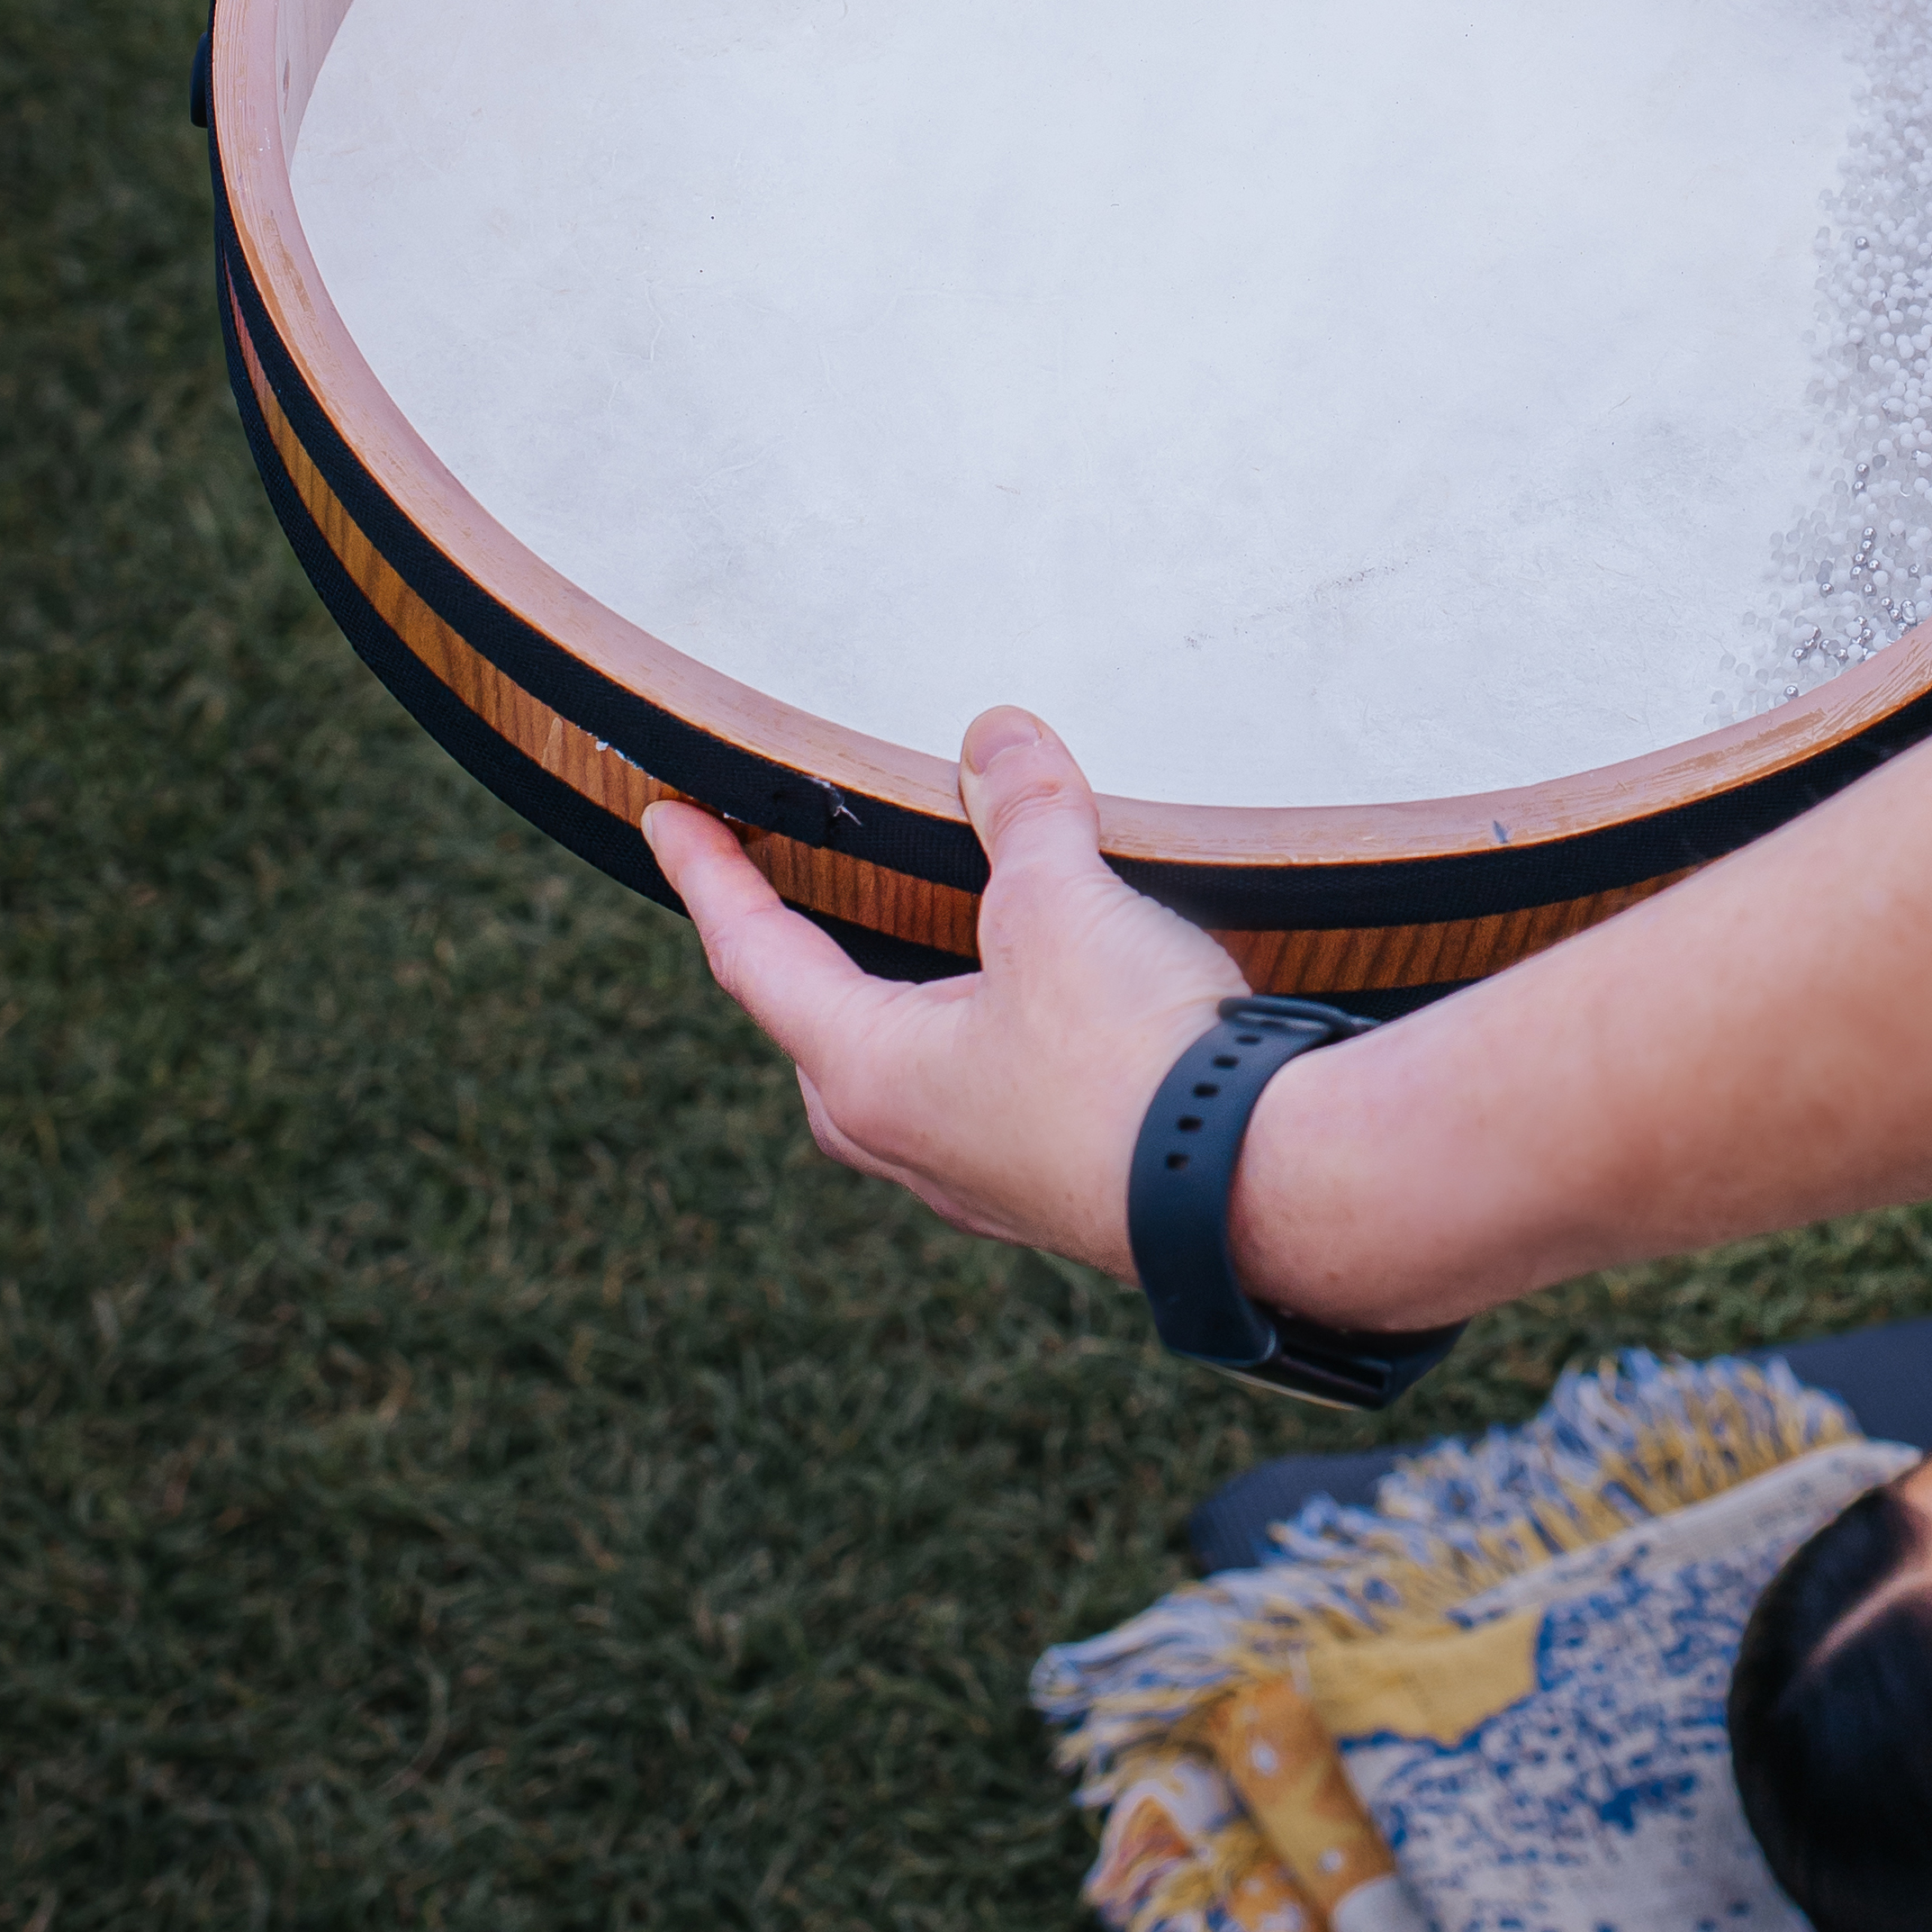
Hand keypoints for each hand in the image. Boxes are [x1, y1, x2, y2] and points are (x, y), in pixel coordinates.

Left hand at [641, 709, 1235, 1272]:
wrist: (1263, 1191)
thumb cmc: (1132, 1069)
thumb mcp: (1060, 905)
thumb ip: (1024, 813)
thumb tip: (998, 739)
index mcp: (870, 1073)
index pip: (755, 954)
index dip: (710, 874)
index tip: (668, 822)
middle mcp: (910, 1142)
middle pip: (817, 1036)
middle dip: (798, 963)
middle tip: (792, 898)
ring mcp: (986, 1181)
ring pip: (907, 1084)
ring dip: (906, 1012)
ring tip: (932, 951)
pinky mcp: (1061, 1192)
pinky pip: (989, 1109)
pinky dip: (987, 1047)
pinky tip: (1041, 1022)